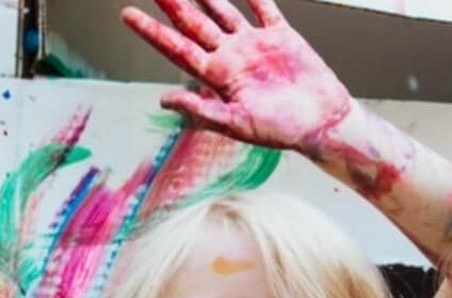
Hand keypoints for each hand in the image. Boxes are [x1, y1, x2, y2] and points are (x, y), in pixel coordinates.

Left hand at [122, 0, 351, 150]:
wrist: (323, 122)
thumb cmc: (283, 130)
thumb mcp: (239, 124)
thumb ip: (202, 111)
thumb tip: (164, 101)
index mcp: (219, 78)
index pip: (178, 49)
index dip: (152, 32)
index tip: (128, 14)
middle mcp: (232, 57)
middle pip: (193, 23)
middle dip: (171, 2)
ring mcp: (255, 44)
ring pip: (222, 10)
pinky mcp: (280, 36)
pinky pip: (262, 7)